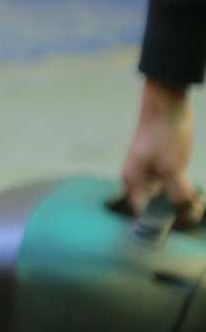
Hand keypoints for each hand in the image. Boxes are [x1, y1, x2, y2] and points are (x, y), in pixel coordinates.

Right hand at [123, 79, 202, 221]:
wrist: (167, 107)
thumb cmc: (163, 136)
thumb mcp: (172, 169)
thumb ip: (177, 194)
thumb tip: (184, 213)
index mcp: (133, 181)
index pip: (144, 212)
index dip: (162, 221)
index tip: (182, 224)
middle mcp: (139, 179)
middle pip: (156, 206)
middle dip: (176, 213)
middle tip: (195, 212)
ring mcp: (151, 172)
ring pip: (167, 197)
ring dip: (183, 203)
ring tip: (198, 205)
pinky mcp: (163, 167)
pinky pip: (173, 187)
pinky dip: (185, 193)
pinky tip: (197, 197)